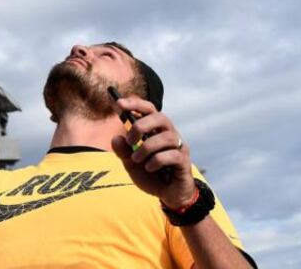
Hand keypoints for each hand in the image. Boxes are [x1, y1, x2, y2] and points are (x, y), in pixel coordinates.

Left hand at [109, 95, 195, 209]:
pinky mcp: (184, 162)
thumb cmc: (151, 174)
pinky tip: (149, 167)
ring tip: (137, 159)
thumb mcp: (131, 164)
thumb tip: (116, 138)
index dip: (135, 104)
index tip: (118, 104)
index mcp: (156, 131)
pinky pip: (172, 155)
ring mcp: (179, 147)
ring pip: (166, 137)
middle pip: (160, 117)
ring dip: (147, 147)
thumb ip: (123, 151)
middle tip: (130, 139)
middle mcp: (169, 135)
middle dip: (141, 125)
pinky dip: (157, 160)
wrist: (168, 196)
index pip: (149, 109)